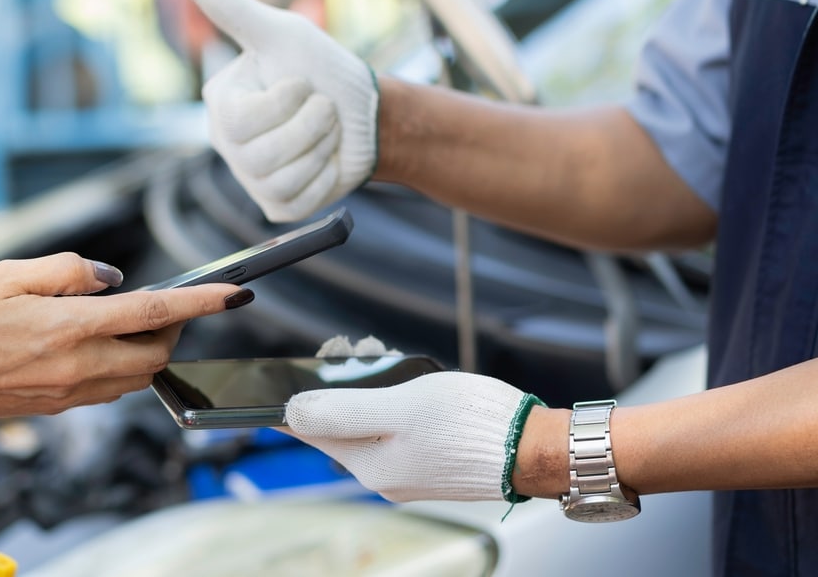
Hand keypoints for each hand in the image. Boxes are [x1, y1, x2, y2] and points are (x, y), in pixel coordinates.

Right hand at [0, 252, 248, 424]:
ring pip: (142, 375)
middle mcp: (80, 366)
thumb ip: (68, 270)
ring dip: (152, 348)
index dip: (202, 302)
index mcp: (69, 328)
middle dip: (178, 327)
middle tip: (167, 303)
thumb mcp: (7, 274)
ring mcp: (74, 392)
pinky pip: (116, 389)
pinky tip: (103, 345)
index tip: (236, 293)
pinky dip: (126, 365)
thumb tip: (113, 277)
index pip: (155, 313)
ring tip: (132, 322)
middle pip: (160, 351)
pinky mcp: (65, 407)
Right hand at [189, 0, 378, 222]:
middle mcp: (229, 145)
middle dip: (311, 127)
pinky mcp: (278, 205)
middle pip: (260, 157)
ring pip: (280, 181)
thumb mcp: (283, 34)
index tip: (304, 84)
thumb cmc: (323, 70)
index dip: (285, 103)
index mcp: (222, 105)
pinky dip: (323, 179)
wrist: (366, 113)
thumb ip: (238, 10)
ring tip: (327, 131)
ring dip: (320, 150)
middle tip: (325, 108)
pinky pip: (296, 202)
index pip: (240, 121)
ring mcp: (252, 179)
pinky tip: (326, 161)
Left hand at [285, 370, 542, 502]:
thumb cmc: (471, 425)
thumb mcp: (400, 408)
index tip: (295, 373)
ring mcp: (408, 472)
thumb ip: (344, 412)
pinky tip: (402, 380)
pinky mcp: (430, 462)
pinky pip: (394, 429)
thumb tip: (292, 413)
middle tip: (347, 348)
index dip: (299, 399)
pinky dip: (391, 402)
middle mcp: (384, 476)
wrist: (533, 447)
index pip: (312, 431)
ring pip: (369, 424)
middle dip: (338, 385)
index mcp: (369, 465)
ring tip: (375, 354)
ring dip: (366, 389)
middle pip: (341, 426)